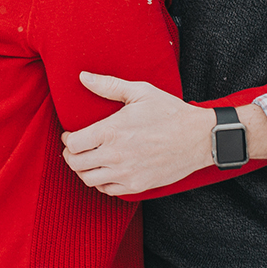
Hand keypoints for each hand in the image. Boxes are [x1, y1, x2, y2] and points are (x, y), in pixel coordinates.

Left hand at [60, 72, 215, 195]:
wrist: (198, 138)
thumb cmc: (169, 112)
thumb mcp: (140, 91)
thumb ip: (108, 85)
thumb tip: (83, 77)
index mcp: (112, 131)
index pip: (73, 144)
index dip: (67, 139)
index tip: (71, 134)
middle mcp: (115, 156)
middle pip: (76, 164)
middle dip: (71, 155)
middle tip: (76, 148)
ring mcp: (126, 174)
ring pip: (89, 180)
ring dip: (84, 170)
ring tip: (89, 159)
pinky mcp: (137, 185)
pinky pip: (108, 190)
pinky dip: (101, 182)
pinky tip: (106, 170)